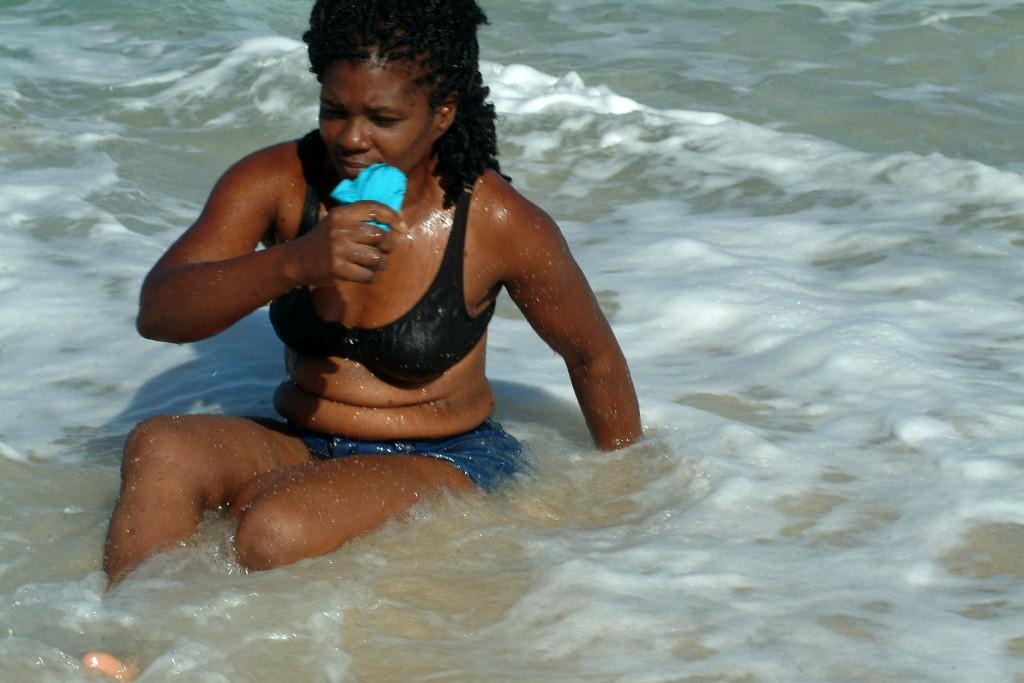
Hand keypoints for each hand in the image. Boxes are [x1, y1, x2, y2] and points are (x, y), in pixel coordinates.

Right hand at [291, 201, 405, 284]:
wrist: (297, 260)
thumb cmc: (323, 240)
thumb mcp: (336, 221)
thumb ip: (360, 219)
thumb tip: (397, 220)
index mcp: (341, 214)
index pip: (373, 208)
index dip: (392, 216)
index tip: (402, 227)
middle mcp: (340, 229)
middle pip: (379, 235)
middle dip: (388, 245)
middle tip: (385, 250)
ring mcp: (338, 249)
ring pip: (376, 257)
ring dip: (382, 263)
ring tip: (378, 264)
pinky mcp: (338, 268)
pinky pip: (368, 275)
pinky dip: (372, 277)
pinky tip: (368, 275)